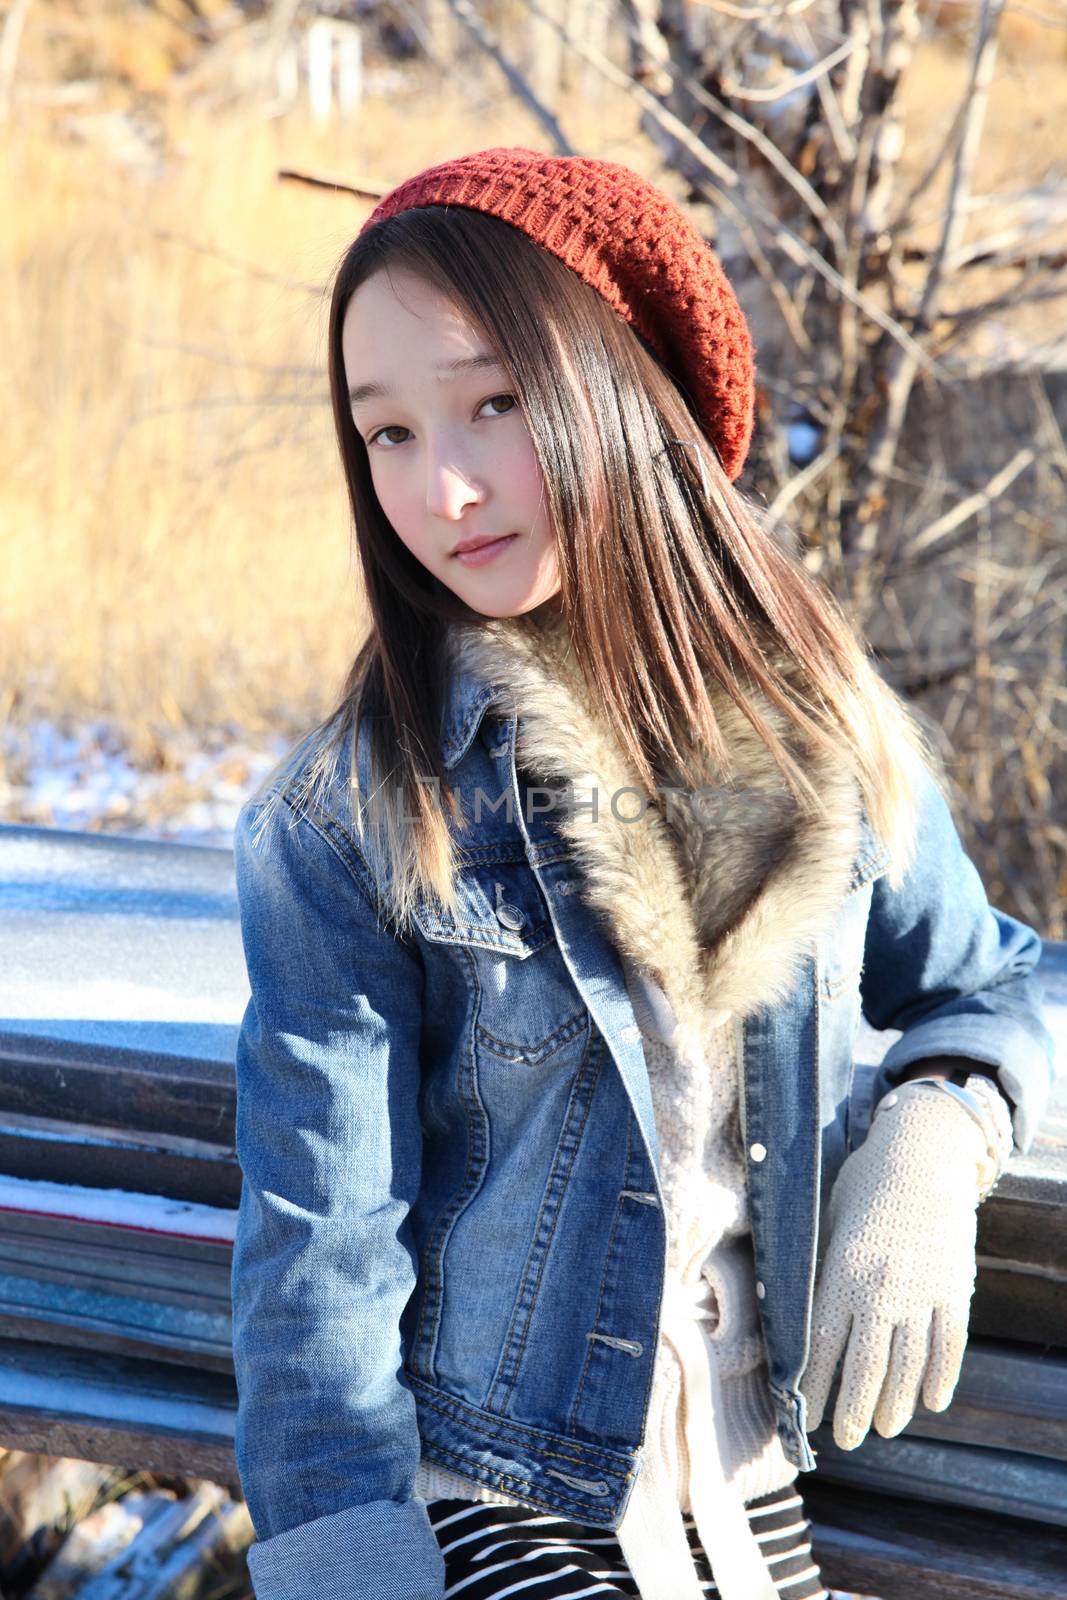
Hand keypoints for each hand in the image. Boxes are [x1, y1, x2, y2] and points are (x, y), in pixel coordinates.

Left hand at [800, 1081, 988, 1450]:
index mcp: (842, 1274)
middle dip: (853, 1412)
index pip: (823, 1348)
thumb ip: (817, 1268)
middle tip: (846, 1441)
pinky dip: (941, 1378)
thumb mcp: (827, 1221)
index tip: (805, 1417)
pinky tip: (932, 1401)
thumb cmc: (862, 1184)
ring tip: (883, 1428)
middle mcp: (881, 1292)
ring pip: (909, 1367)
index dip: (814, 1388)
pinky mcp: (954, 1290)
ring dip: (895, 1405)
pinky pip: (949, 1347)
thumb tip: (792, 1312)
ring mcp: (922, 1294)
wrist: (922, 1155)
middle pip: (866, 1370)